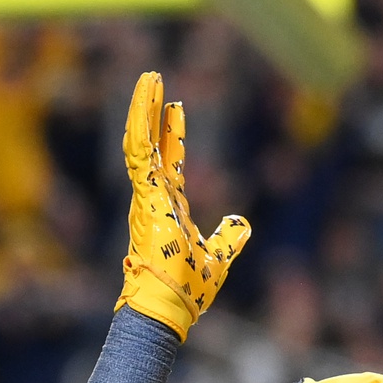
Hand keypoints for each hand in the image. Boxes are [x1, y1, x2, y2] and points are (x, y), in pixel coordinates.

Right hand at [115, 71, 250, 340]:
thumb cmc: (188, 288)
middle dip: (152, 111)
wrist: (170, 305)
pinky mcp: (145, 194)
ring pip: (140, 141)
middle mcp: (154, 196)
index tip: (177, 107)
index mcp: (168, 208)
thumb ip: (229, 237)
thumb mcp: (219, 257)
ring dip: (144, 108)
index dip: (172, 134)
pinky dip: (142, 121)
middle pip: (151, 144)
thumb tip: (242, 222)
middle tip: (155, 80)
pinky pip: (140, 150)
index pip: (169, 162)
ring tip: (149, 77)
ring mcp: (147, 194)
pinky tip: (147, 95)